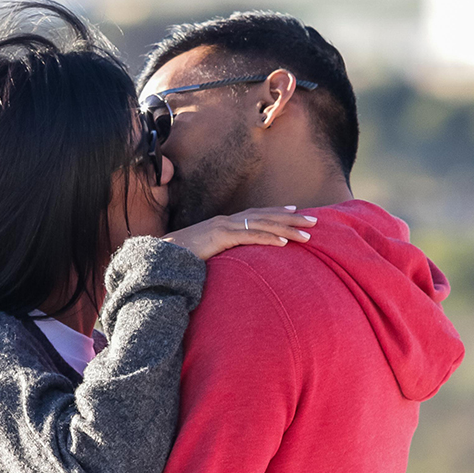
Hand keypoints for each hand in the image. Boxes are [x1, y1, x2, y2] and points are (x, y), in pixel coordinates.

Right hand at [162, 206, 316, 259]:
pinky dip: (268, 239)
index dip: (276, 211)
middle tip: (315, 220)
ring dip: (287, 229)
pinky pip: (249, 237)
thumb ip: (219, 254)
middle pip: (265, 215)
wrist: (158, 256)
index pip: (255, 214)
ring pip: (262, 224)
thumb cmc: (178, 259)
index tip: (296, 210)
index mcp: (222, 224)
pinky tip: (284, 244)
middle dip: (291, 217)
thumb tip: (230, 263)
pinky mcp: (220, 237)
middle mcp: (225, 221)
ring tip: (307, 234)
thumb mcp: (203, 254)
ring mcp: (223, 227)